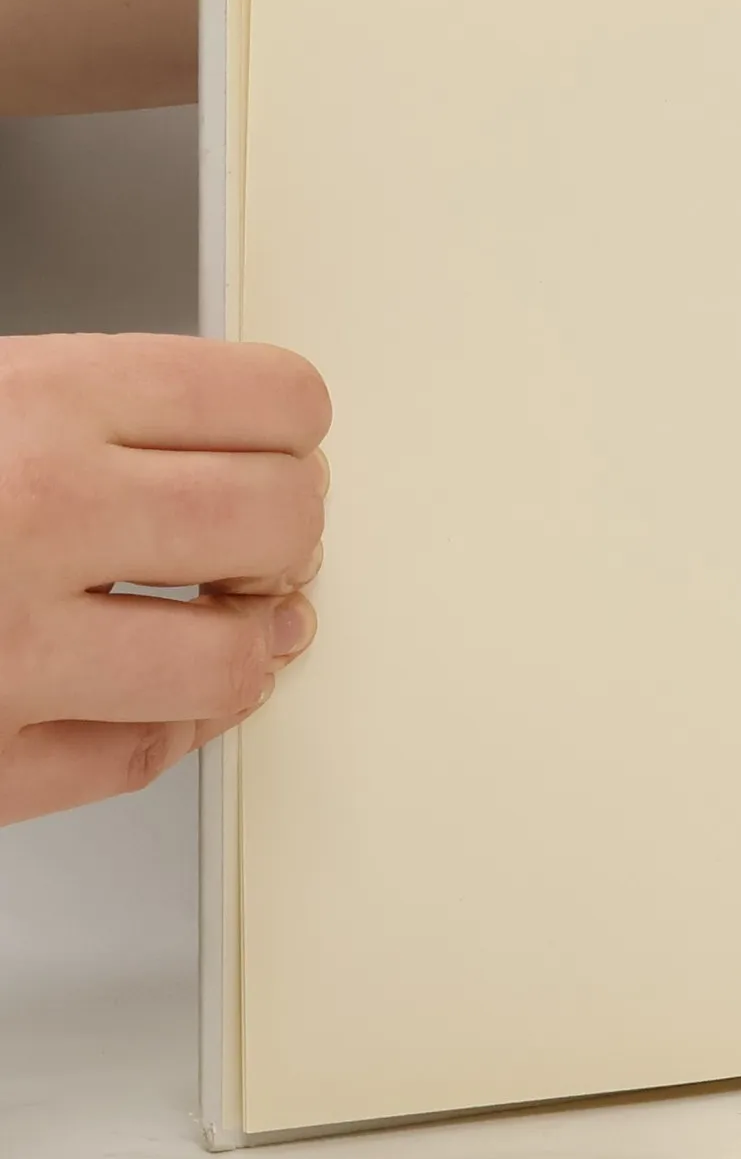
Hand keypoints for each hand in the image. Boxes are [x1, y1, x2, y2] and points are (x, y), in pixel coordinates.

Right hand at [0, 333, 328, 825]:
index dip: (294, 432)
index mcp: (35, 401)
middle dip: (283, 533)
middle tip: (250, 541)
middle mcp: (35, 514)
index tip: (284, 448)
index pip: (274, 400)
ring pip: (237, 657)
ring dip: (240, 646)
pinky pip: (137, 757)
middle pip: (283, 519)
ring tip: (209, 620)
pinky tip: (139, 692)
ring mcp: (11, 650)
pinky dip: (161, 728)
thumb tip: (249, 444)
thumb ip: (99, 415)